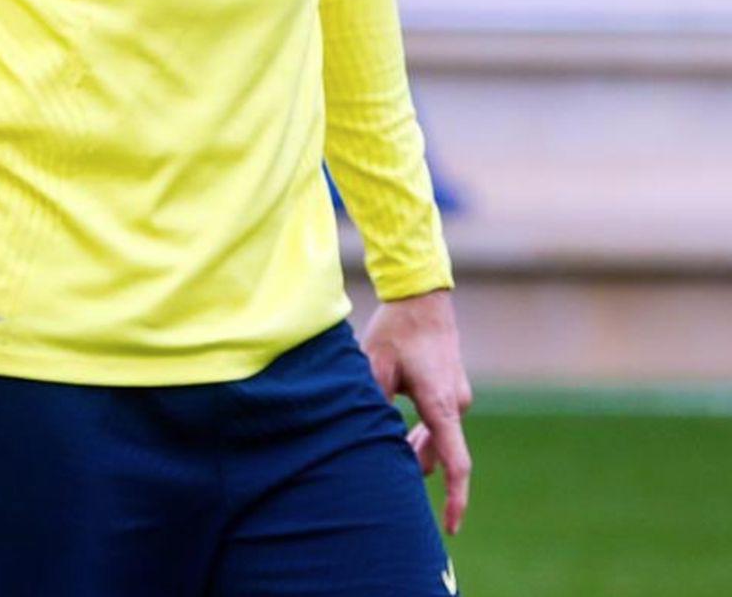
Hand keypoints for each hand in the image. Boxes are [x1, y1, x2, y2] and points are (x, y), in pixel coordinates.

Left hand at [361, 289, 471, 534]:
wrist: (421, 296)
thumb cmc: (396, 330)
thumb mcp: (374, 366)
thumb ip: (373, 406)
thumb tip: (364, 440)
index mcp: (441, 404)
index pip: (456, 464)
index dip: (455, 500)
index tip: (451, 528)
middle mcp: (457, 403)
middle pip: (439, 453)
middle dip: (414, 464)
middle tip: (382, 463)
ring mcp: (459, 395)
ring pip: (439, 437)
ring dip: (416, 445)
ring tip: (387, 439)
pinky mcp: (454, 387)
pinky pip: (441, 422)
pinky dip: (423, 430)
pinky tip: (400, 425)